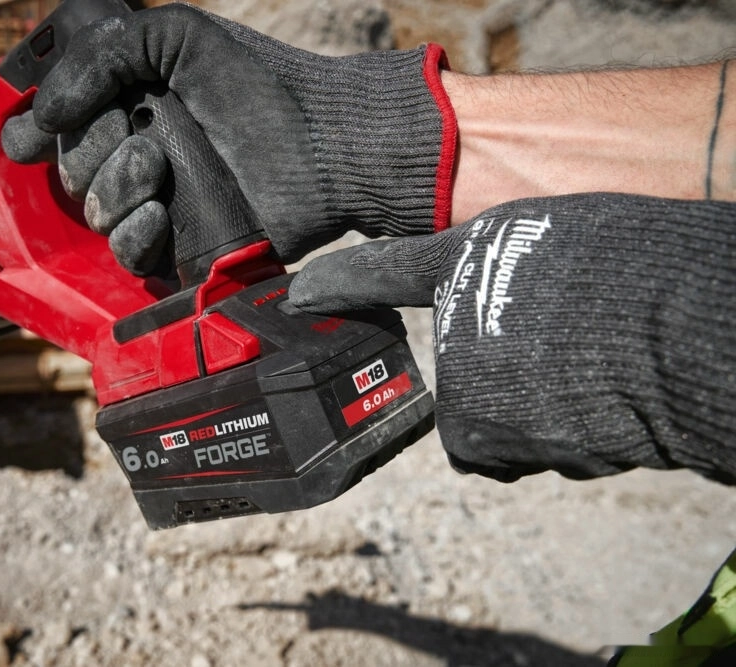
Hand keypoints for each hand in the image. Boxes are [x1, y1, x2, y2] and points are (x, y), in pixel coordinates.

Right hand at [2, 3, 455, 273]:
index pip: (60, 126)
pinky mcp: (180, 248)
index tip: (24, 138)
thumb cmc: (255, 82)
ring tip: (156, 164)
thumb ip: (100, 54)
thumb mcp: (174, 37)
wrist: (320, 143)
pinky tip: (156, 211)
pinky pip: (128, 254)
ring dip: (113, 187)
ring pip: (95, 212)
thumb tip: (40, 112)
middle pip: (70, 170)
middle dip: (88, 153)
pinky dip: (132, 233)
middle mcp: (136, 155)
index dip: (35, 131)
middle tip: (138, 136)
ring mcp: (158, 204)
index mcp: (131, 106)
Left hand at [291, 193, 735, 483]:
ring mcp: (460, 379)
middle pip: (472, 367)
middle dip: (516, 376)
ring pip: (505, 413)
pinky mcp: (481, 438)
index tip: (300, 295)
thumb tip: (522, 299)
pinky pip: (522, 449)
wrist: (675, 331)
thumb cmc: (639, 273)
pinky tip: (598, 414)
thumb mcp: (574, 246)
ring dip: (547, 410)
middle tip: (576, 359)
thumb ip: (527, 268)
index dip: (342, 282)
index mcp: (470, 256)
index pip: (386, 268)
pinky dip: (559, 442)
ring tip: (597, 378)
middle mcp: (449, 318)